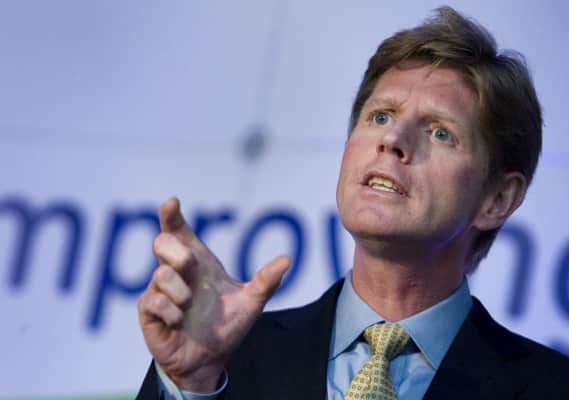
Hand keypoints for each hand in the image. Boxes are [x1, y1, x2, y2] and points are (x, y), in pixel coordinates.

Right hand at [138, 197, 290, 391]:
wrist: (210, 360)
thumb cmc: (227, 326)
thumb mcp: (251, 304)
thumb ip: (267, 281)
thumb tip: (288, 259)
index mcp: (198, 263)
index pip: (179, 232)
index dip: (171, 215)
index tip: (172, 203)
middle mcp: (176, 272)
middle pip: (162, 242)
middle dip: (178, 253)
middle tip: (192, 267)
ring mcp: (160, 291)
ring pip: (160, 274)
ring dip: (180, 291)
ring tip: (190, 307)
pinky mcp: (149, 312)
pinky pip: (152, 300)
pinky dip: (171, 310)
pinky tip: (179, 321)